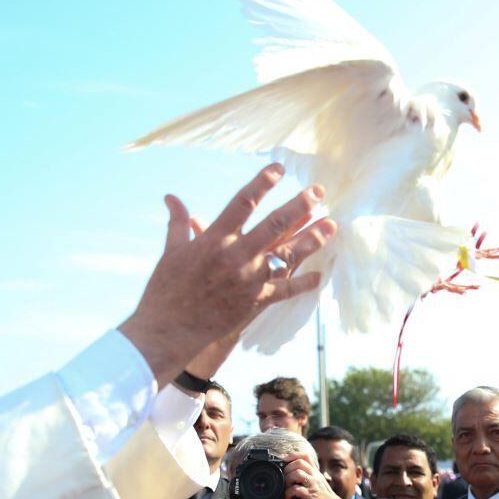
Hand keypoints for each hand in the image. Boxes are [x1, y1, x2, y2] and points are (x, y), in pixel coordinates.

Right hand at [119, 164, 334, 386]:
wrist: (170, 329)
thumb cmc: (167, 289)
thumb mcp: (172, 251)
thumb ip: (178, 222)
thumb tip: (170, 196)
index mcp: (214, 239)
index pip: (243, 202)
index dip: (262, 183)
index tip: (279, 169)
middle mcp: (236, 256)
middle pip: (274, 224)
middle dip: (299, 205)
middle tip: (318, 191)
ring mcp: (249, 279)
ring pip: (287, 255)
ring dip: (311, 239)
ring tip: (331, 225)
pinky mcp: (256, 301)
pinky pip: (285, 291)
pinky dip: (303, 284)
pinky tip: (319, 276)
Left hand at [283, 456, 340, 498]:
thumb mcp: (317, 483)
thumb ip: (307, 477)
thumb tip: (292, 475)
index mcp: (315, 472)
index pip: (305, 456)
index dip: (292, 455)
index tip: (284, 460)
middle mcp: (315, 476)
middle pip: (299, 462)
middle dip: (287, 469)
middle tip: (284, 478)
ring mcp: (313, 484)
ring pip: (297, 473)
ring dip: (287, 480)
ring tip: (286, 488)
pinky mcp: (311, 495)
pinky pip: (296, 489)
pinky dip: (289, 493)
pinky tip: (288, 497)